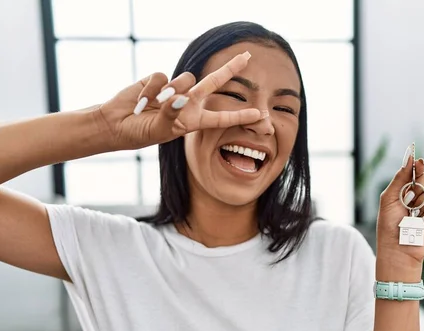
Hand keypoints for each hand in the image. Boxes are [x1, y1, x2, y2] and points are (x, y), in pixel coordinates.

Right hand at [96, 52, 262, 150]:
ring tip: (153, 105)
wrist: (115, 124)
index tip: (261, 114)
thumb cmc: (139, 133)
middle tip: (248, 55)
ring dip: (170, 91)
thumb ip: (171, 115)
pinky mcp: (158, 79)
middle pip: (214, 82)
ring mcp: (174, 89)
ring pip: (185, 79)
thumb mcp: (158, 131)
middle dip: (231, 68)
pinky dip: (150, 89)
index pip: (222, 117)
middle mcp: (188, 103)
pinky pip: (162, 77)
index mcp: (193, 120)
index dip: (241, 116)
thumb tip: (181, 97)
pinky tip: (142, 99)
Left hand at [377, 152, 423, 265]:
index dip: (419, 165)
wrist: (398, 247)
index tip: (419, 163)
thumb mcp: (389, 198)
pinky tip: (423, 221)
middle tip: (410, 200)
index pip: (418, 171)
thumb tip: (411, 158)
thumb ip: (400, 177)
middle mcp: (422, 195)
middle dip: (420, 186)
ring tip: (415, 213)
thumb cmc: (389, 225)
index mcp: (408, 189)